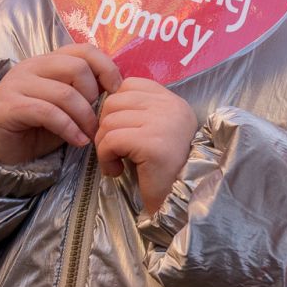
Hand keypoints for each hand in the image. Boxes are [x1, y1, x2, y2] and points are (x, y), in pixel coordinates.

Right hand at [0, 43, 121, 164]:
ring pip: (64, 93)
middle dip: (93, 96)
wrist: (2, 148)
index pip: (84, 50)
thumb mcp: (68, 106)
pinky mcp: (9, 106)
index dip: (106, 67)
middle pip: (77, 67)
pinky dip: (68, 128)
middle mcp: (32, 66)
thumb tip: (117, 86)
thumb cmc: (38, 126)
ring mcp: (17, 84)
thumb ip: (86, 91)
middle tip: (97, 118)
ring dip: (84, 118)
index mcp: (49, 61)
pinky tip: (78, 141)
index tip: (117, 90)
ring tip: (90, 134)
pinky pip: (47, 112)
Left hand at [94, 78, 198, 213]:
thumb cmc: (166, 171)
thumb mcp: (156, 132)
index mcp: (174, 102)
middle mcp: (171, 106)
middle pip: (115, 101)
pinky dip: (105, 157)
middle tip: (114, 151)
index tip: (120, 131)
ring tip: (116, 162)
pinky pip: (111, 140)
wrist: (182, 201)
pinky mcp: (151, 142)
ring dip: (104, 146)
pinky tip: (116, 170)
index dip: (116, 108)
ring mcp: (162, 122)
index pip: (131, 85)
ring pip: (109, 121)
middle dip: (106, 127)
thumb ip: (140, 113)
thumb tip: (105, 104)